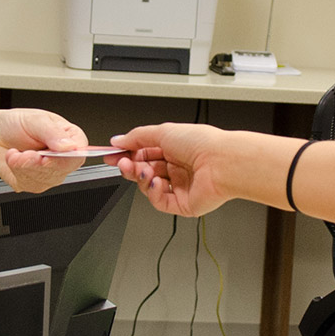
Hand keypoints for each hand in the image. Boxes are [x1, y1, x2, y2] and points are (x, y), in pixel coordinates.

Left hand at [0, 108, 86, 192]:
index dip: (65, 158)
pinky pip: (29, 185)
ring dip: (24, 166)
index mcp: (71, 139)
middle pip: (60, 170)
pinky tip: (14, 159)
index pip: (80, 154)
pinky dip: (16, 172)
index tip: (47, 156)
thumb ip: (53, 132)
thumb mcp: (36, 120)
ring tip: (17, 152)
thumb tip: (69, 146)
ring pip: (43, 179)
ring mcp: (50, 174)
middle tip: (26, 153)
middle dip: (37, 163)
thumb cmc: (19, 124)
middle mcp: (64, 159)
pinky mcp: (35, 184)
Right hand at [109, 123, 238, 216]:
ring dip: (142, 179)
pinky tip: (156, 183)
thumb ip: (137, 137)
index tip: (112, 155)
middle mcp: (177, 167)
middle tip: (122, 163)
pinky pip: (160, 202)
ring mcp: (180, 186)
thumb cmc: (202, 143)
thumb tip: (119, 140)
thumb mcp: (163, 131)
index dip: (127, 154)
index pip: (144, 153)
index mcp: (174, 149)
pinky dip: (154, 193)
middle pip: (145, 171)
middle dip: (131, 167)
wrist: (222, 162)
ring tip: (143, 171)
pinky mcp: (183, 204)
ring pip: (150, 187)